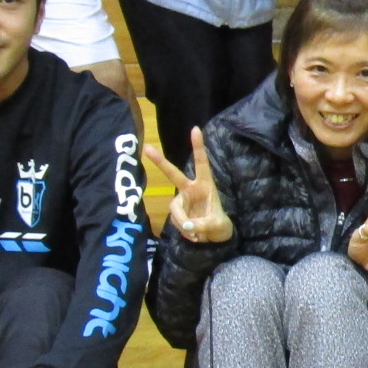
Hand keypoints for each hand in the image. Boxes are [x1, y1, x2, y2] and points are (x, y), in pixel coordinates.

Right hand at [150, 129, 233, 243]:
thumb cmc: (220, 226)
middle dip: (160, 161)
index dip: (198, 146)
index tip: (195, 129)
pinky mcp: (178, 212)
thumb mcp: (217, 225)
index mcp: (206, 184)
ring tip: (197, 234)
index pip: (201, 163)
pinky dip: (183, 229)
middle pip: (173, 174)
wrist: (214, 238)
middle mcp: (192, 189)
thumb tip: (186, 225)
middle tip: (146, 148)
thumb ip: (202, 224)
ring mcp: (183, 200)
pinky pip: (175, 220)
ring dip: (183, 222)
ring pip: (175, 209)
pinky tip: (194, 235)